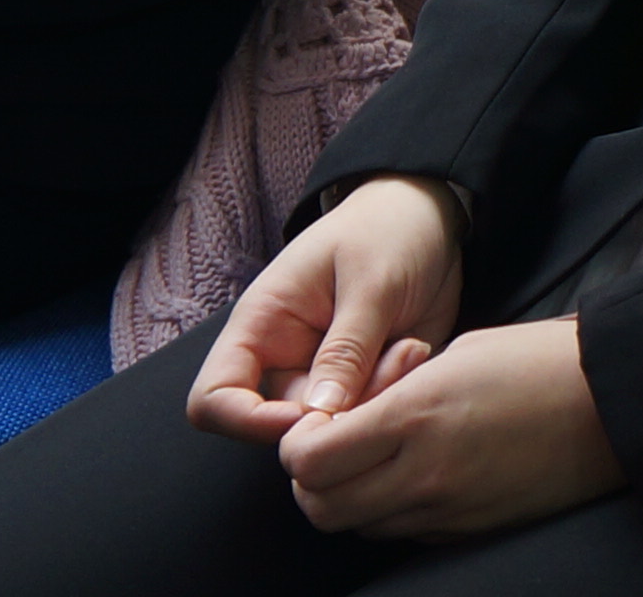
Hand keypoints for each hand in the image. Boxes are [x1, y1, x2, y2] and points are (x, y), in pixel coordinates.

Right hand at [193, 176, 468, 444]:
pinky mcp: (361, 384)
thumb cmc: (386, 231)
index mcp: (262, 326)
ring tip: (412, 348)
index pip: (214, 398)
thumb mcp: (371, 281)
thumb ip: (346, 349)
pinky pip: (369, 415)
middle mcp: (284, 360)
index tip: (310, 416)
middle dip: (342, 409)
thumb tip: (320, 415)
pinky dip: (395, 395)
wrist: (428, 218)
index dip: (247, 422)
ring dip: (376, 398)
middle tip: (397, 360)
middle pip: (285, 424)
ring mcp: (323, 376)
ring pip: (333, 425)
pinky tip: (417, 351)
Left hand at [275, 315, 624, 538]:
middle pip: (321, 508)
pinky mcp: (468, 531)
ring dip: (352, 497)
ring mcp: (447, 511)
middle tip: (335, 446)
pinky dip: (393, 510)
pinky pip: (403, 533)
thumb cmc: (537, 361)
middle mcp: (422, 474)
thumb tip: (350, 421)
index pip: (309, 463)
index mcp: (415, 417)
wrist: (612, 402)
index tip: (319, 422)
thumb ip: (392, 392)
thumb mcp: (454, 353)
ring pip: (359, 525)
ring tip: (381, 457)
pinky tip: (418, 473)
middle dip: (313, 480)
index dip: (300, 446)